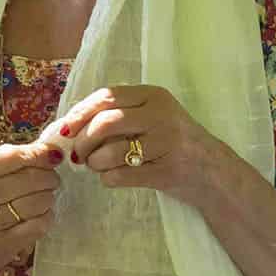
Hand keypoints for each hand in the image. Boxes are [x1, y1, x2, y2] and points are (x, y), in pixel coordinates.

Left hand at [43, 85, 232, 208]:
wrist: (212, 171)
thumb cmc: (169, 142)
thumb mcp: (149, 117)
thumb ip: (116, 115)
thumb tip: (65, 127)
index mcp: (154, 96)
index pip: (107, 96)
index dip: (79, 113)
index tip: (64, 130)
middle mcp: (162, 115)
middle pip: (105, 124)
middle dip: (83, 142)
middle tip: (77, 155)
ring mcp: (168, 142)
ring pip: (111, 152)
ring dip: (95, 163)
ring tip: (97, 166)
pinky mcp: (167, 170)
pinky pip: (121, 175)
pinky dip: (108, 179)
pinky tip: (113, 177)